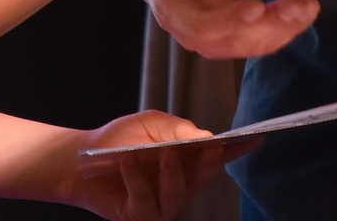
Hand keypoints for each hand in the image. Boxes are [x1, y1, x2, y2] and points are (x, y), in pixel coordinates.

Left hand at [65, 110, 249, 220]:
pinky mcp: (139, 216)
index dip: (236, 150)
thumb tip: (206, 138)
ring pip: (177, 194)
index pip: (216, 156)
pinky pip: (145, 202)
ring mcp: (160, 204)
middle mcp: (179, 185)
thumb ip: (176, 130)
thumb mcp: (150, 125)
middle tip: (210, 146)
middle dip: (208, 163)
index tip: (255, 139)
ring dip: (171, 172)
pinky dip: (136, 179)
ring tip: (162, 152)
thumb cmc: (119, 139)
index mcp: (186, 161)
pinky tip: (127, 161)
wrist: (80, 158)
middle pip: (202, 178)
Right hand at [142, 0, 318, 59]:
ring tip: (308, 8)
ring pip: (247, 42)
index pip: (197, 24)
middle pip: (230, 41)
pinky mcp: (228, 28)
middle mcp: (188, 27)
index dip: (226, 21)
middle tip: (301, 8)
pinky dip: (281, 26)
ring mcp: (211, 32)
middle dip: (268, 28)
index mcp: (169, 4)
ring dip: (282, 29)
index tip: (258, 7)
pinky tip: (302, 11)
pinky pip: (255, 34)